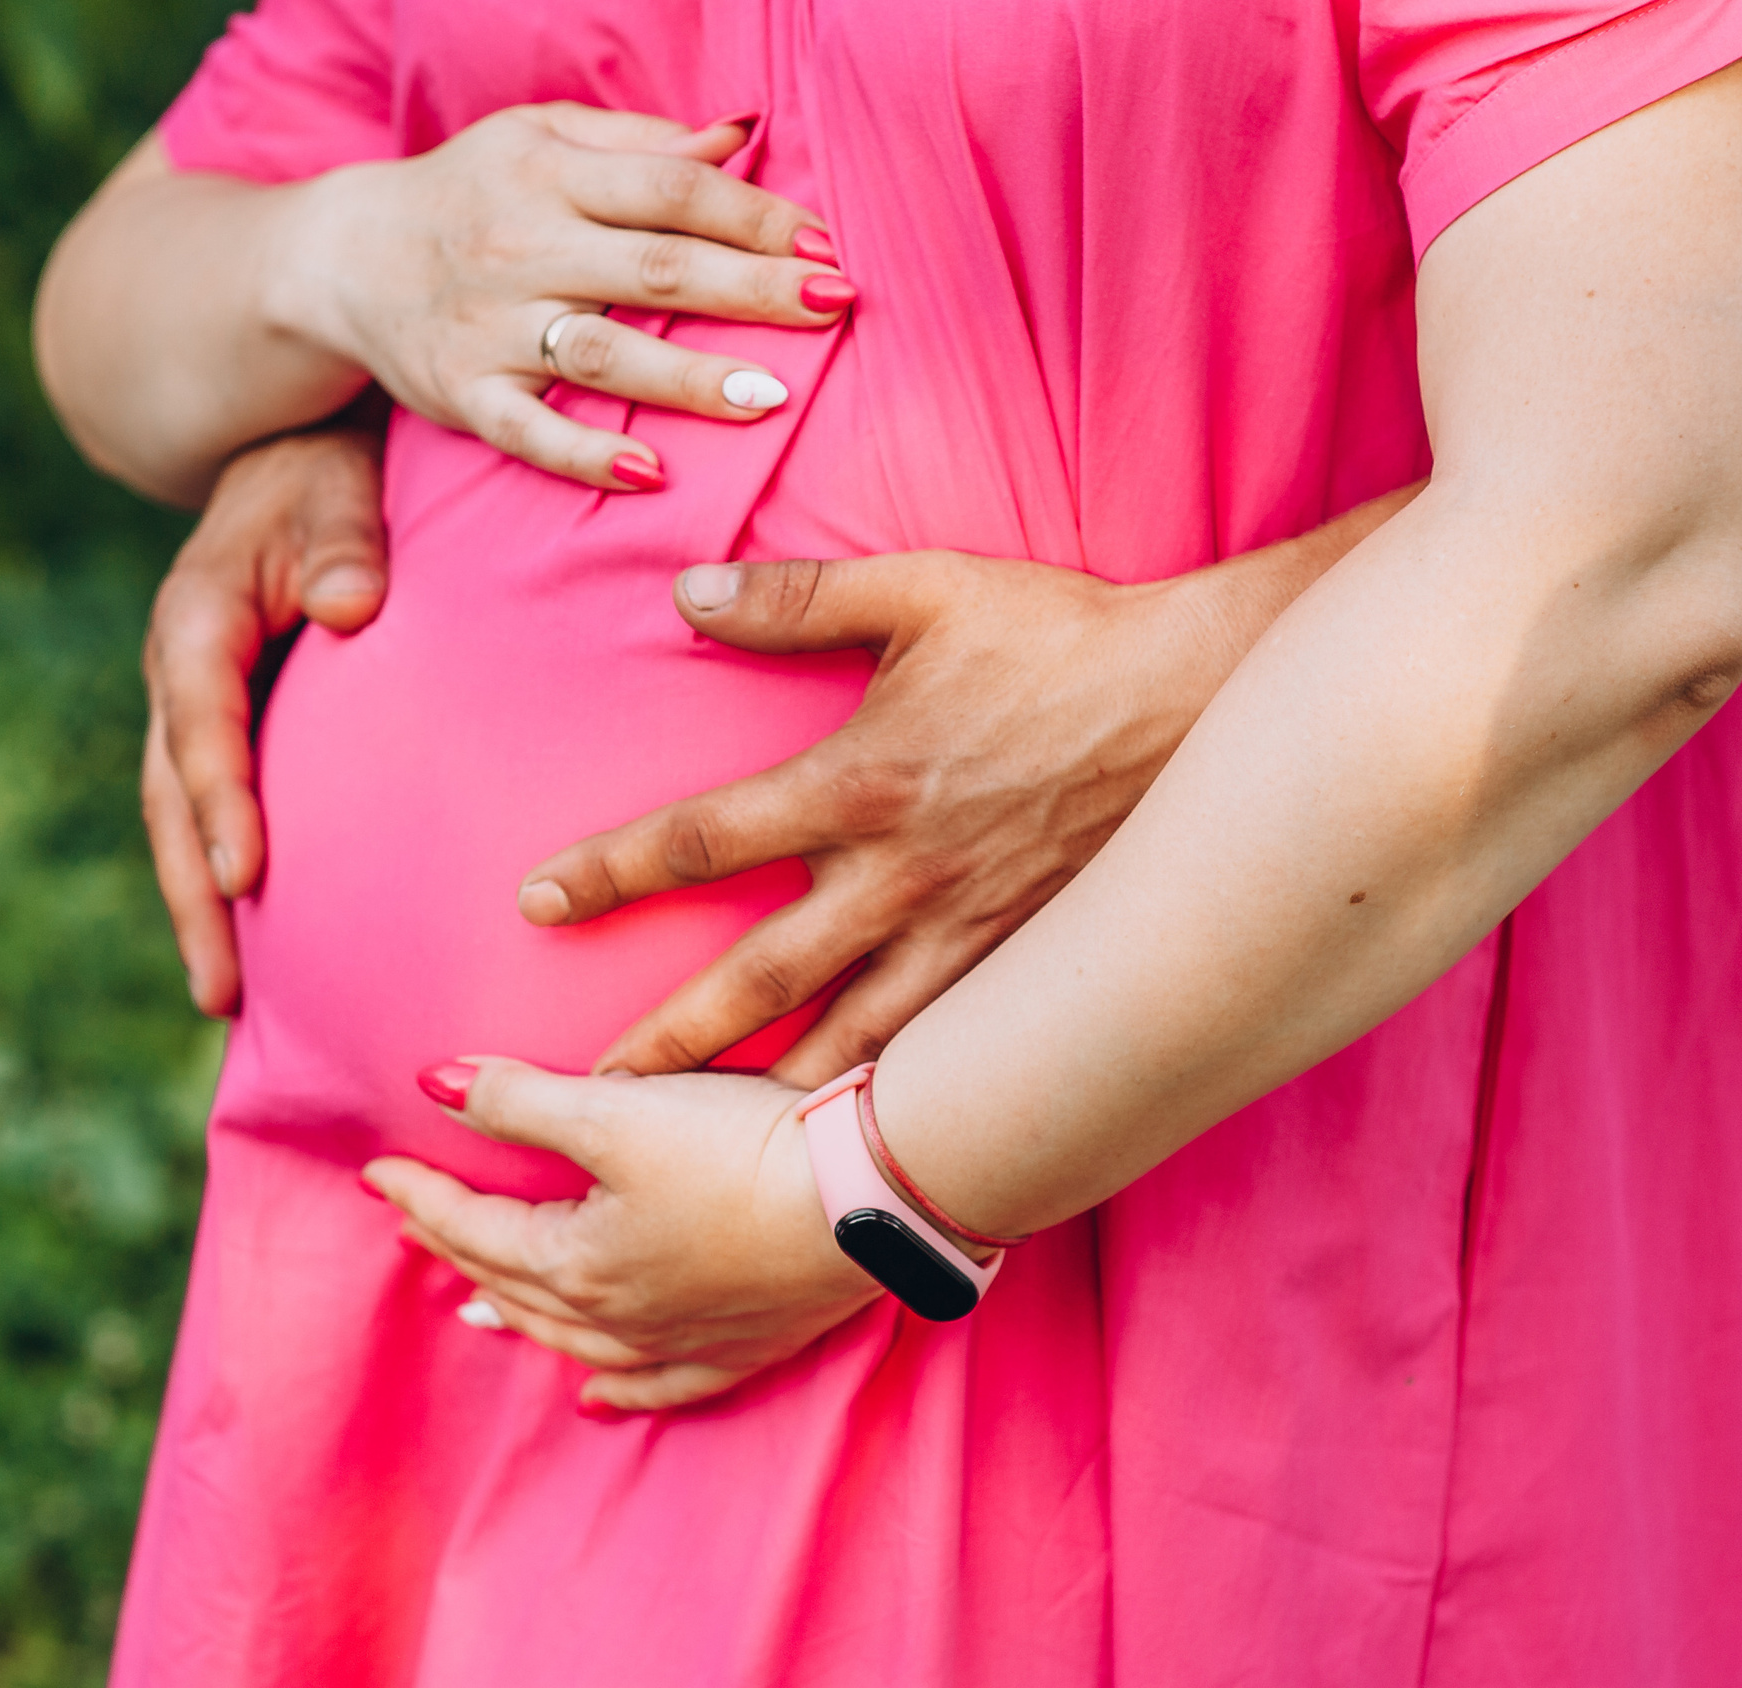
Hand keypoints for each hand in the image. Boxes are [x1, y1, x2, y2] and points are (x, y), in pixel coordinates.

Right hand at [143, 415, 389, 1015]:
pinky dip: (223, 880)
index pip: (203, 724)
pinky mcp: (224, 727)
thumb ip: (344, 543)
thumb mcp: (337, 489)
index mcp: (197, 621)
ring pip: (180, 823)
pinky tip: (255, 948)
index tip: (246, 877)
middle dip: (193, 898)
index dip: (220, 802)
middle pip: (171, 803)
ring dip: (198, 911)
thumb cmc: (328, 473)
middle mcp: (180, 675)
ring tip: (223, 1001)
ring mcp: (192, 709)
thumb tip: (349, 608)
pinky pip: (212, 812)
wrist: (300, 461)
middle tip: (219, 991)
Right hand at [285, 103, 852, 489]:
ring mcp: (491, 327)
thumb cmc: (471, 191)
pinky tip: (650, 473)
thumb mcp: (541, 137)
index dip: (754, 217)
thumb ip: (642, 142)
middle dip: (751, 290)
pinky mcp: (462, 395)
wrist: (340, 257)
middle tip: (834, 308)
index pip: (671, 191)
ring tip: (770, 398)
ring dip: (689, 380)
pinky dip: (586, 457)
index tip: (825, 246)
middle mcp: (522, 247)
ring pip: (603, 355)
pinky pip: (529, 433)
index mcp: (551, 174)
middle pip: (655, 269)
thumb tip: (744, 134)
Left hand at [362, 1059, 879, 1411]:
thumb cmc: (741, 1150)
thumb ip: (520, 1100)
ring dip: (519, 1319)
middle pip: (514, 1285)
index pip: (475, 1227)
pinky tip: (597, 1399)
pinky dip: (620, 1392)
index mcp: (577, 1261)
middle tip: (416, 1225)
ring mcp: (682, 1339)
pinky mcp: (744, 1345)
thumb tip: (435, 1086)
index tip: (377, 1173)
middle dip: (458, 1251)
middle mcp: (619, 1317)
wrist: (868, 1201)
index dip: (422, 1196)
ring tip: (477, 1307)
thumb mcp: (616, 1109)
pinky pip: (662, 1384)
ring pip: (575, 1341)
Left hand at [515, 492, 1417, 1083]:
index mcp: (857, 783)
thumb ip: (798, 597)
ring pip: (848, 1038)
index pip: (705, 837)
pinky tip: (852, 1139)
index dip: (613, 870)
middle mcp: (897, 877)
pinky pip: (939, 1046)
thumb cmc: (1060, 640)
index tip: (538, 901)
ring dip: (770, 1097)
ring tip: (707, 1153)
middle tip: (595, 1086)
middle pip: (759, 975)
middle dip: (670, 1035)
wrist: (1203, 702)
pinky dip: (889, 1097)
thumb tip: (688, 593)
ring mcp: (961, 932)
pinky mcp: (1017, 960)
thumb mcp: (924, 589)